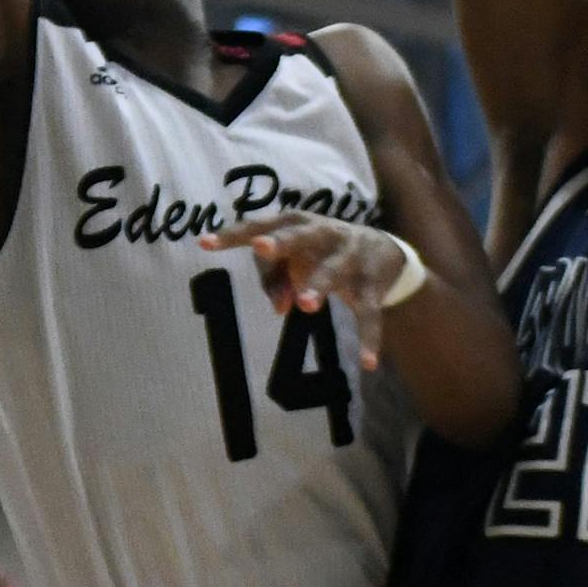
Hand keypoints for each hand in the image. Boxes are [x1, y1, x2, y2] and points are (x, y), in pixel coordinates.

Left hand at [202, 213, 407, 369]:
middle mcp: (323, 233)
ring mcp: (350, 257)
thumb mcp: (293, 259)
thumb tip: (279, 308)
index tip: (205, 243)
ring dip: (318, 285)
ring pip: (333, 271)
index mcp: (296, 223)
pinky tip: (368, 363)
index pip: (260, 226)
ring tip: (304, 305)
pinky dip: (369, 337)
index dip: (234, 235)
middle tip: (261, 249)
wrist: (382, 248)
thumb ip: (275, 279)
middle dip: (281, 242)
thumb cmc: (320, 252)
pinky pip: (369, 313)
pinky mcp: (372, 284)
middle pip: (299, 236)